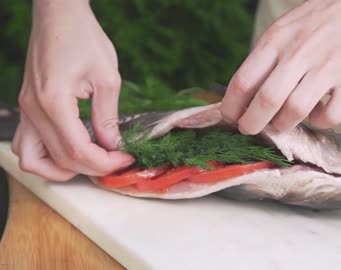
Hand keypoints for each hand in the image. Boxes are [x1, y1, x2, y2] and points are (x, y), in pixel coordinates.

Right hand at [11, 0, 133, 180]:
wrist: (59, 15)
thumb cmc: (83, 38)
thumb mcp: (107, 78)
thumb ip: (108, 116)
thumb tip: (112, 145)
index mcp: (54, 103)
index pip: (78, 151)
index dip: (105, 162)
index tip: (126, 158)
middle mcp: (33, 110)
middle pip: (60, 160)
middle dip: (93, 167)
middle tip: (117, 159)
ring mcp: (26, 110)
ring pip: (33, 160)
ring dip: (62, 169)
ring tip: (91, 161)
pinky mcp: (27, 107)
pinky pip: (27, 144)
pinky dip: (46, 156)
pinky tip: (70, 150)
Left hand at [221, 0, 340, 133]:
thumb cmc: (316, 21)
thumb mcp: (282, 30)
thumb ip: (264, 59)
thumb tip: (244, 96)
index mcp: (276, 40)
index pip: (243, 81)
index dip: (231, 107)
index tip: (230, 118)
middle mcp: (300, 53)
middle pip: (266, 100)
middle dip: (251, 123)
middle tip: (249, 129)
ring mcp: (328, 67)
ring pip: (295, 110)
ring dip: (283, 125)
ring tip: (280, 124)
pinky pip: (330, 116)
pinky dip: (318, 122)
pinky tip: (315, 114)